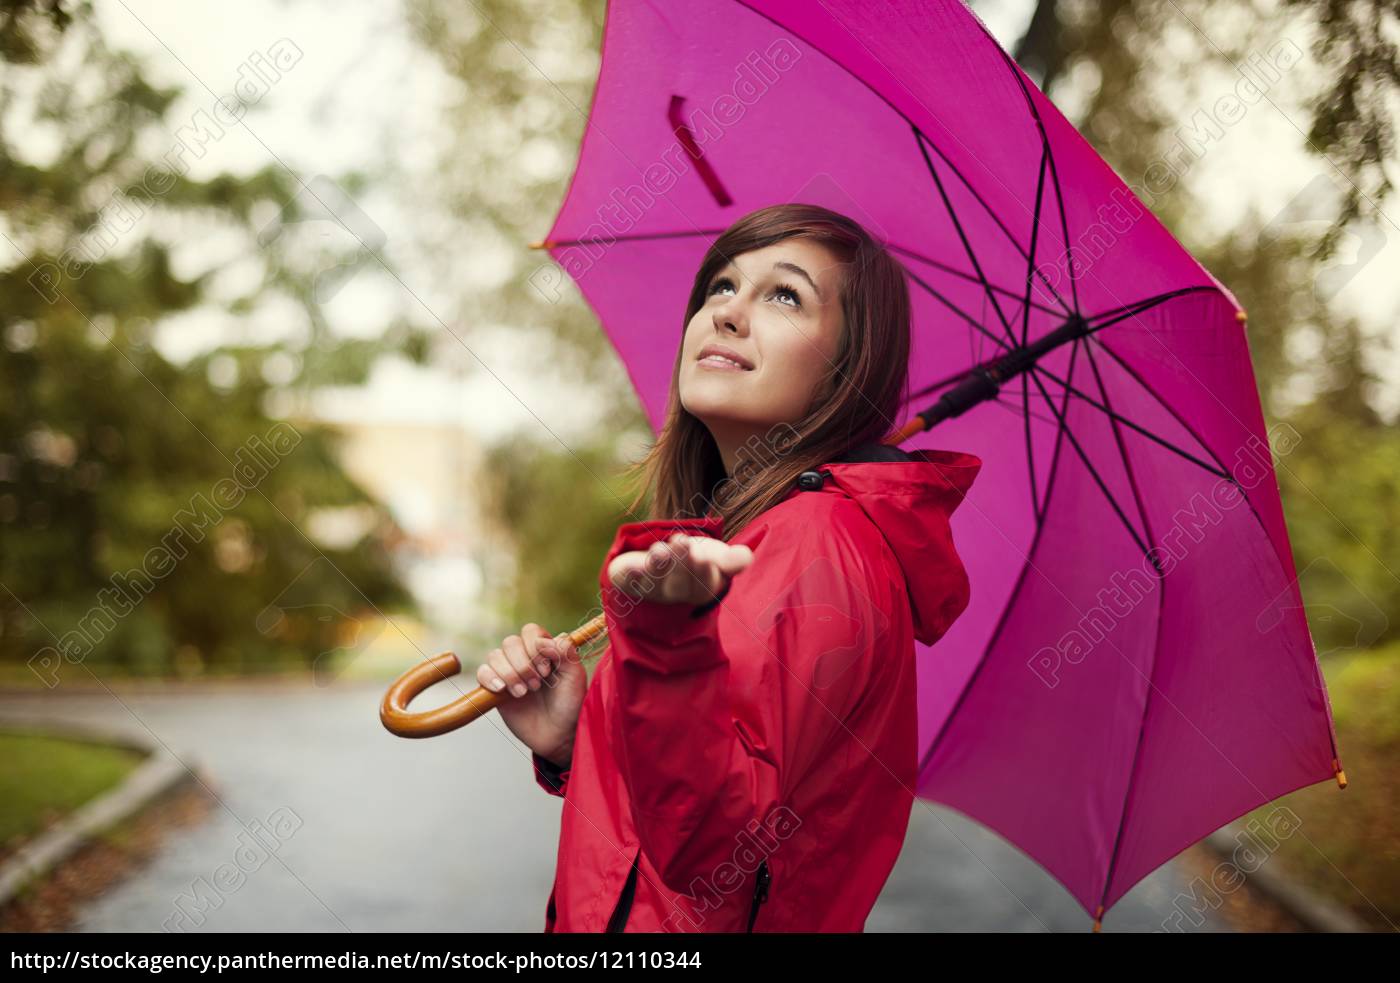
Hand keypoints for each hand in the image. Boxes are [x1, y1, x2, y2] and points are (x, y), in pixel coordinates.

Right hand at [477, 623, 587, 767]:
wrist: (558, 735)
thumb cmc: (570, 704)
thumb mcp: (575, 678)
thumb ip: (566, 654)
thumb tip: (545, 640)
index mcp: (545, 649)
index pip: (530, 631)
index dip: (535, 647)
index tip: (547, 670)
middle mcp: (525, 657)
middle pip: (510, 642)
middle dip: (523, 664)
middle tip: (536, 685)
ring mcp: (509, 672)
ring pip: (495, 656)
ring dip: (509, 673)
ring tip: (524, 693)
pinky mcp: (495, 689)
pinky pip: (482, 673)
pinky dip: (490, 678)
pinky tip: (502, 689)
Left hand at [607, 532, 752, 606]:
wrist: (661, 560)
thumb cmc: (694, 559)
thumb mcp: (716, 556)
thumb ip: (731, 560)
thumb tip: (746, 557)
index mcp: (701, 590)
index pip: (703, 585)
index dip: (702, 570)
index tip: (702, 556)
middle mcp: (676, 593)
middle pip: (679, 586)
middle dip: (680, 565)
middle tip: (681, 544)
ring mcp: (653, 589)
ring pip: (655, 582)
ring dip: (658, 567)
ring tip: (659, 550)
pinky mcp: (631, 581)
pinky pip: (629, 581)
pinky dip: (629, 575)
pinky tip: (630, 568)